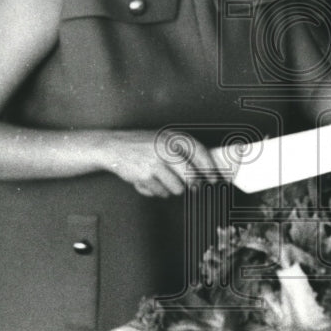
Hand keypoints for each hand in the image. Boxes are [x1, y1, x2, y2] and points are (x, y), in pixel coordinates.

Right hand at [99, 130, 224, 196]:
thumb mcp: (164, 140)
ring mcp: (154, 163)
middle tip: (194, 186)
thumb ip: (182, 151)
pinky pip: (161, 193)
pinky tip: (151, 181)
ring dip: (173, 188)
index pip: (199, 152)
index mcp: (172, 137)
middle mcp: (165, 149)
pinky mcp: (145, 177)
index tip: (215, 177)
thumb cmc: (143, 144)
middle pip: (191, 176)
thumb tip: (206, 167)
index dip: (210, 167)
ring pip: (177, 189)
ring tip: (163, 179)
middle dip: (194, 185)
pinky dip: (158, 191)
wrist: (115, 147)